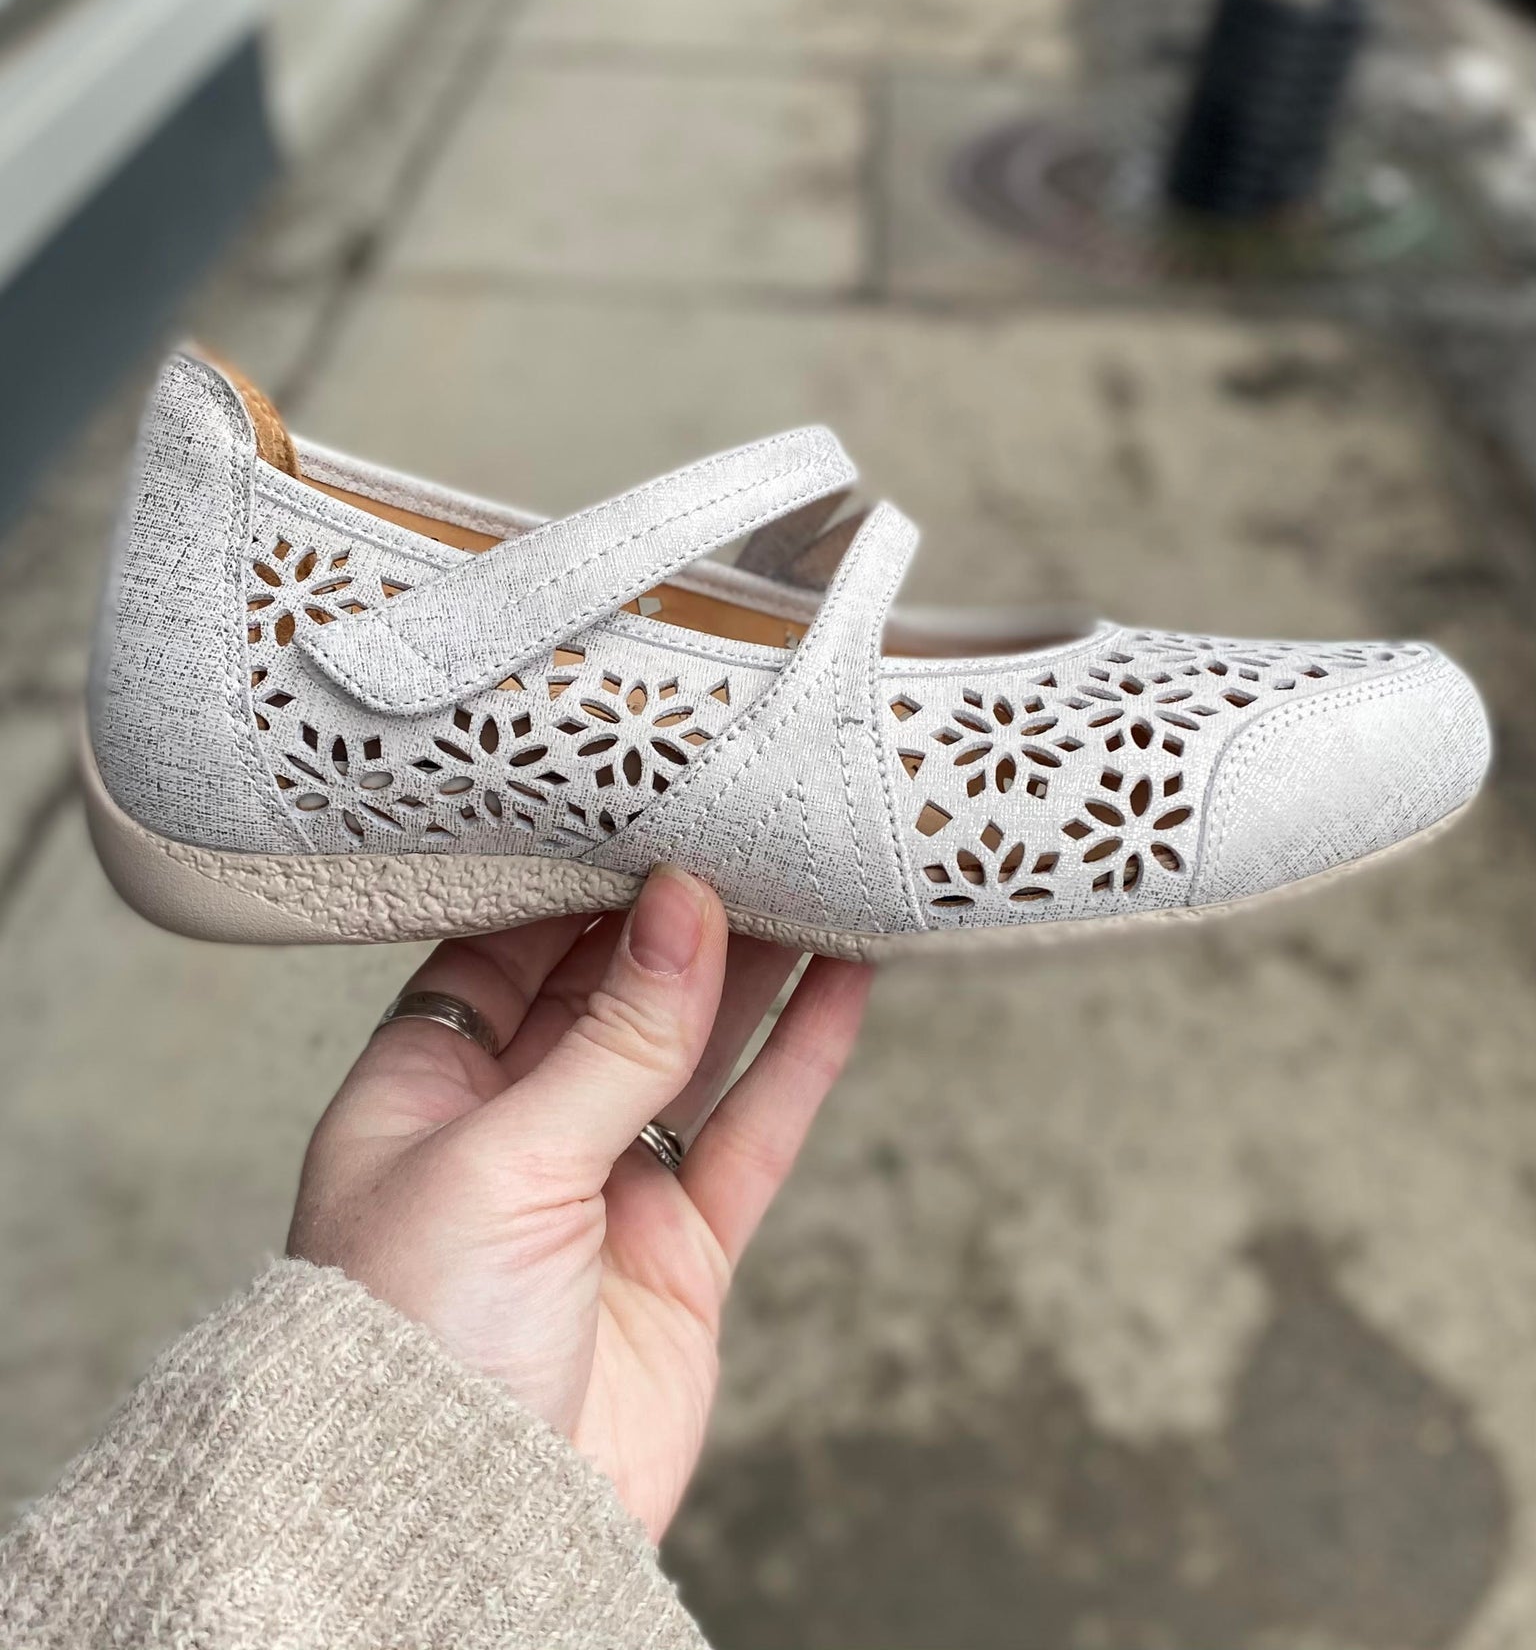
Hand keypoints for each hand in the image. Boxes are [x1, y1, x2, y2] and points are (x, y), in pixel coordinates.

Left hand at [288, 868, 871, 1537]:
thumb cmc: (412, 1348)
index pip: (506, 949)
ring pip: (694, 1051)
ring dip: (753, 970)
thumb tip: (680, 904)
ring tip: (815, 877)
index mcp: (424, 1089)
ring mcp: (600, 1190)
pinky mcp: (678, 1253)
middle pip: (610, 991)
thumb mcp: (502, 1161)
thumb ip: (610, 1038)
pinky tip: (844, 984)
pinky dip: (801, 1059)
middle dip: (677, 914)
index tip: (649, 809)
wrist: (463, 1527)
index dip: (580, 881)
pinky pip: (750, 1134)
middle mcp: (512, 1129)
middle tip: (749, 826)